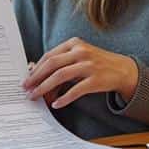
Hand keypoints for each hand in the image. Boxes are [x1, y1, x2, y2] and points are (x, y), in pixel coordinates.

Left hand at [21, 37, 138, 108]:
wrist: (123, 69)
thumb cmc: (96, 63)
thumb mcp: (79, 57)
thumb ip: (61, 63)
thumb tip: (36, 75)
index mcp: (74, 43)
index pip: (49, 55)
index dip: (36, 68)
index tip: (27, 78)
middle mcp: (81, 52)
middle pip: (52, 64)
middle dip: (36, 77)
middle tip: (26, 87)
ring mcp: (89, 65)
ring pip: (60, 76)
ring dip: (45, 87)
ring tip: (35, 96)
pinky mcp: (96, 80)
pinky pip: (76, 90)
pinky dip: (64, 98)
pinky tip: (56, 104)